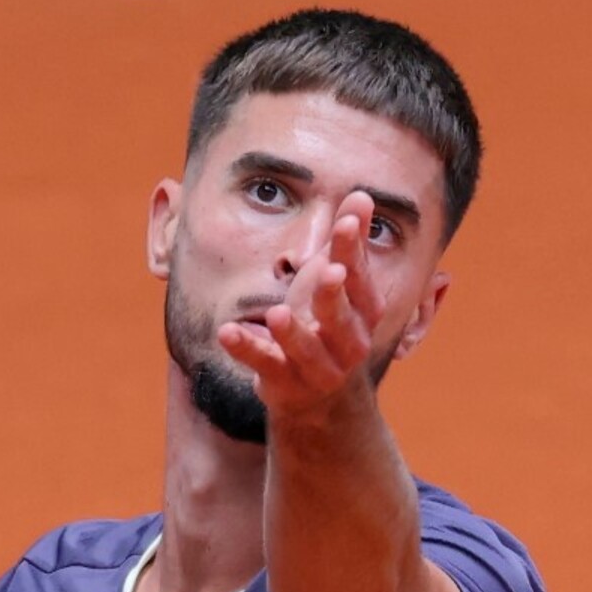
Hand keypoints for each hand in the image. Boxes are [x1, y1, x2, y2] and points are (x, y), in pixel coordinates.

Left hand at [216, 191, 383, 418]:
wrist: (320, 397)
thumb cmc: (329, 324)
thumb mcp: (339, 282)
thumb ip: (348, 241)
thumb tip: (362, 194)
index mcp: (364, 314)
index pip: (361, 280)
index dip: (354, 251)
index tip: (346, 220)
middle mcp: (347, 344)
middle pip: (341, 318)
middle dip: (333, 295)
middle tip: (329, 270)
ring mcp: (317, 368)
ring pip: (306, 350)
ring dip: (293, 333)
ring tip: (277, 313)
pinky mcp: (284, 382)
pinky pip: (265, 365)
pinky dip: (246, 349)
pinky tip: (227, 331)